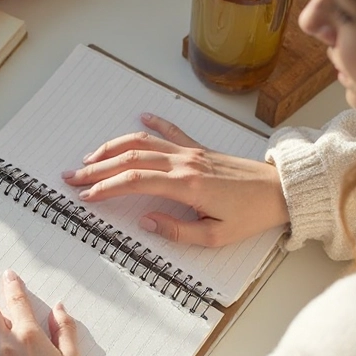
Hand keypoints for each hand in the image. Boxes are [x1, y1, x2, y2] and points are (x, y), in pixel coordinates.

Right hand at [62, 113, 290, 247]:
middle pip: (130, 160)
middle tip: (72, 177)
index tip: (86, 197)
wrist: (283, 191)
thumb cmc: (252, 215)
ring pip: (144, 142)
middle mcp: (184, 163)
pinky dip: (154, 124)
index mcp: (186, 185)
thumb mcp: (215, 237)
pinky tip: (140, 118)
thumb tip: (145, 221)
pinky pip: (172, 131)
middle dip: (97, 168)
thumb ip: (176, 231)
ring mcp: (191, 152)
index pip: (134, 182)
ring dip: (114, 148)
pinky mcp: (201, 149)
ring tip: (92, 158)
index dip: (106, 189)